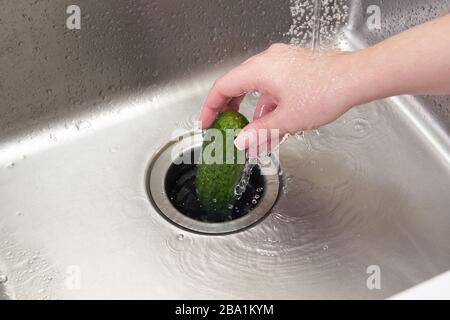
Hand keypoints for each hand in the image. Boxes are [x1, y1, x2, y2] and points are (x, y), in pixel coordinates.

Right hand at [199, 44, 357, 150]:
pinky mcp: (294, 69)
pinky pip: (272, 88)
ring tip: (254, 138)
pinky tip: (273, 127)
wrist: (356, 79)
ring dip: (253, 114)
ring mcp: (282, 64)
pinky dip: (268, 107)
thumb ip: (259, 131)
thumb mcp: (286, 120)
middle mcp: (267, 62)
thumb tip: (241, 141)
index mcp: (258, 70)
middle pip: (237, 86)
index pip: (222, 88)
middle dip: (230, 111)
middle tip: (224, 128)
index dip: (210, 108)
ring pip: (257, 90)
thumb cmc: (324, 92)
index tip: (206, 123)